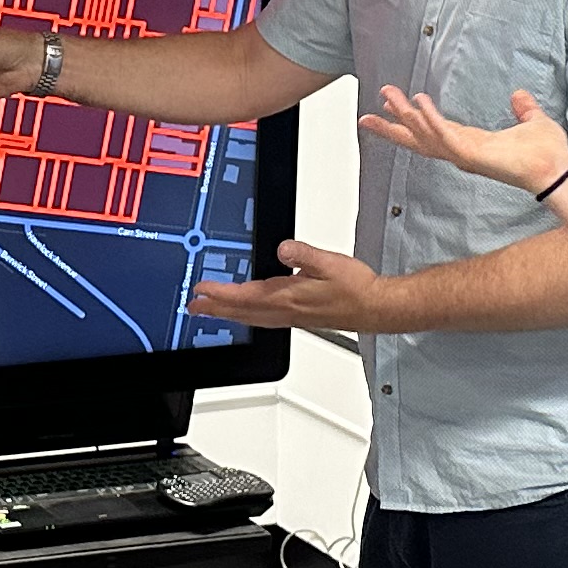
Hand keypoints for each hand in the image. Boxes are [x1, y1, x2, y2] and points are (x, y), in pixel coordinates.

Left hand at [190, 239, 396, 332]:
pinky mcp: (297, 318)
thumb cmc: (354, 288)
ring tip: (210, 311)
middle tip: (193, 307)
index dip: (220, 293)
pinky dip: (246, 316)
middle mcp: (285, 310)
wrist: (373, 307)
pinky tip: (246, 313)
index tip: (201, 290)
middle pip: (241, 311)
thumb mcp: (329, 262)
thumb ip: (303, 254)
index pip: (245, 295)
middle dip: (215, 308)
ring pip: (250, 317)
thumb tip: (282, 247)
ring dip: (228, 314)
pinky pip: (262, 319)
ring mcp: (290, 317)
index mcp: (288, 296)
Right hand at [358, 84, 567, 194]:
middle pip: (417, 140)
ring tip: (386, 95)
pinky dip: (431, 119)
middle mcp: (462, 152)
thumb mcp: (533, 121)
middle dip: (391, 128)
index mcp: (470, 143)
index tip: (390, 105)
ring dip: (404, 116)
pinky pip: (445, 136)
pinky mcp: (472, 154)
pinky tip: (419, 101)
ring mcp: (464, 155)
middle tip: (364, 117)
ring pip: (425, 135)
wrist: (558, 168)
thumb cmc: (547, 152)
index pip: (432, 131)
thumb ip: (523, 109)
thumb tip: (519, 96)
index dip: (410, 118)